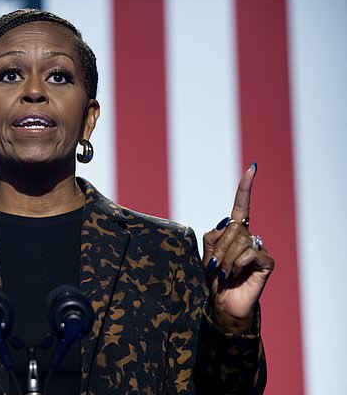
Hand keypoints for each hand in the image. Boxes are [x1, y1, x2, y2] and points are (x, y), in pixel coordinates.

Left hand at [202, 163, 274, 333]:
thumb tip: (228, 224)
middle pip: (232, 230)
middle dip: (218, 249)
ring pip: (238, 242)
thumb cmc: (213, 279)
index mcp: (233, 232)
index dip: (245, 188)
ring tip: (224, 274)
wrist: (221, 303)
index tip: (252, 168)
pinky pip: (249, 253)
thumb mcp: (206, 255)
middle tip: (214, 267)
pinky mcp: (266, 261)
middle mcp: (248, 237)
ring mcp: (258, 248)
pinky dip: (236, 265)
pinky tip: (235, 276)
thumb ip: (213, 237)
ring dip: (225, 260)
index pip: (241, 205)